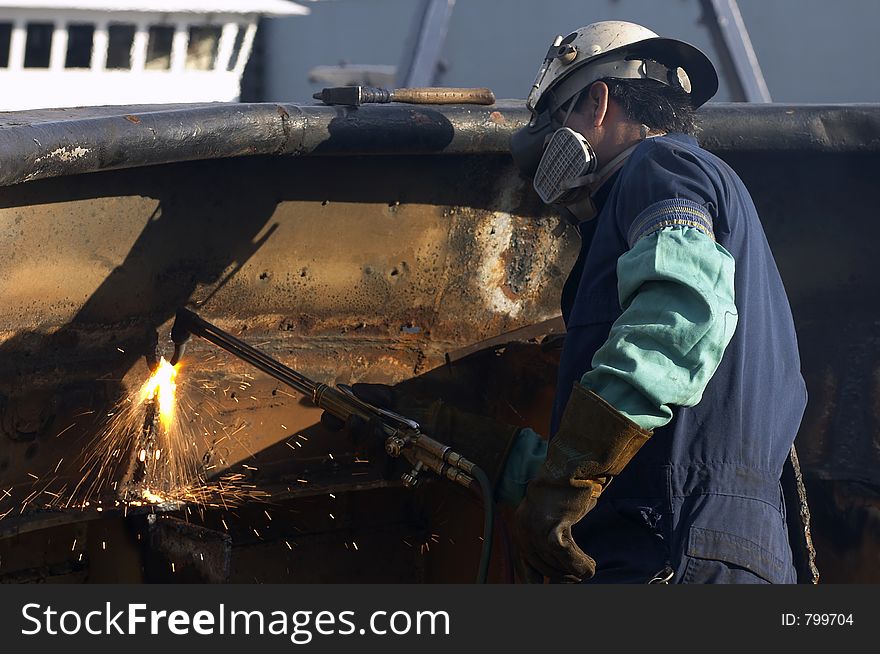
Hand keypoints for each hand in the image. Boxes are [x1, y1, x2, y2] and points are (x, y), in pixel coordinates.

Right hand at [321, 383, 521, 490]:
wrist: (472, 446)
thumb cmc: (442, 421)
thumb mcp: (410, 402)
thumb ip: (380, 396)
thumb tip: (350, 389)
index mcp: (382, 420)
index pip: (351, 418)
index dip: (336, 417)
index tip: (328, 414)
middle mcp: (384, 440)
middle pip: (356, 438)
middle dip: (353, 430)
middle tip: (355, 421)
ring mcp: (393, 458)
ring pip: (369, 455)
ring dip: (370, 444)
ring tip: (379, 434)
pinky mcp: (403, 475)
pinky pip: (386, 472)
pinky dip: (388, 463)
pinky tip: (396, 457)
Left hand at [513, 473, 598, 582]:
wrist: (572, 465)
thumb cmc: (568, 490)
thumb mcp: (552, 516)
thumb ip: (550, 538)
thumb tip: (558, 569)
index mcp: (521, 527)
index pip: (524, 565)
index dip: (536, 579)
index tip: (548, 585)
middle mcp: (523, 529)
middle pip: (542, 566)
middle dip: (564, 575)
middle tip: (581, 572)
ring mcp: (534, 526)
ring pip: (555, 564)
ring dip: (575, 571)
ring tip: (588, 568)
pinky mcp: (550, 523)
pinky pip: (563, 554)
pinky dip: (578, 564)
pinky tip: (589, 566)